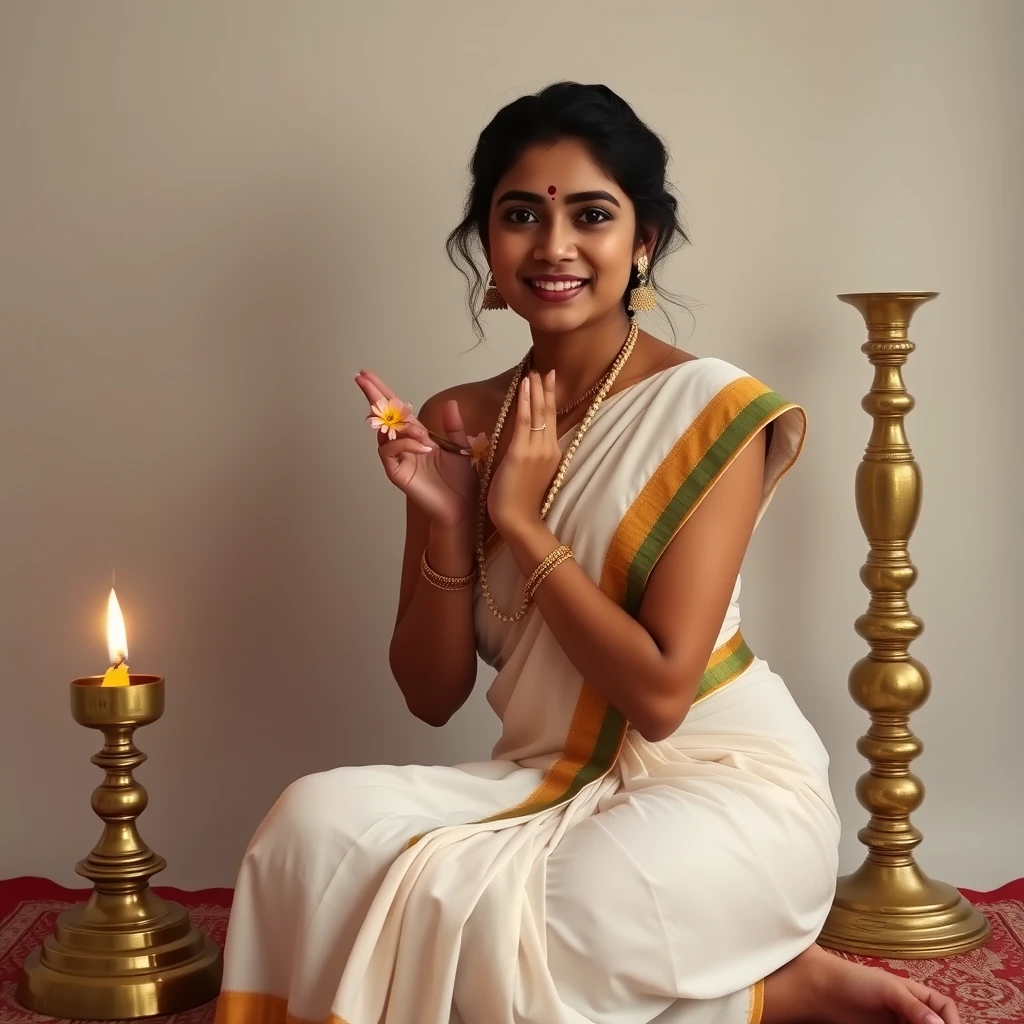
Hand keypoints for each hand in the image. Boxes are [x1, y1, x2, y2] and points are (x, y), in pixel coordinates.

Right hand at [355, 370, 477, 527]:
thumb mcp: (460, 448)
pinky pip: (390, 452)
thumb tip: (450, 402)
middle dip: (373, 396)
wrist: (461, 508)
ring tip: (423, 434)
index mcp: (416, 436)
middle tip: (361, 378)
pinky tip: (423, 446)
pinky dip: (405, 444)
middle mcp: (403, 445)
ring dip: (402, 427)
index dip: (382, 391)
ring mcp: (397, 459)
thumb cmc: (461, 482)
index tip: (368, 374)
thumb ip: (453, 426)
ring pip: (385, 433)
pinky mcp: (396, 473)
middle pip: (382, 416)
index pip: (396, 409)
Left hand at [487, 370, 559, 536]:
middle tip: (544, 370)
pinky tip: (524, 387)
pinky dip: (525, 402)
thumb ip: (530, 456)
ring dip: (535, 390)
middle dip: (546, 390)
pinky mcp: (521, 453)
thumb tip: (524, 444)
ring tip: (533, 372)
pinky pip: (525, 421)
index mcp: (552, 454)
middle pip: (549, 413)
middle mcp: (549, 449)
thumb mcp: (531, 474)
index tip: (548, 382)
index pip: (551, 421)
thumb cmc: (521, 502)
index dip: (549, 400)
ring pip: (538, 413)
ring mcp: (537, 450)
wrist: (519, 520)